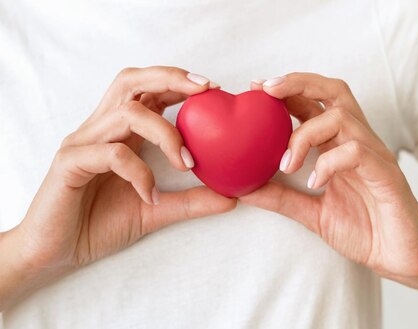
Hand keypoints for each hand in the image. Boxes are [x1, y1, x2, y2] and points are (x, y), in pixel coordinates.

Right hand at [14, 67, 234, 280]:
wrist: (57, 254)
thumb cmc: (100, 224)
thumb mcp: (156, 210)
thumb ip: (191, 201)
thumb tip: (232, 197)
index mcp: (118, 132)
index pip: (147, 90)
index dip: (178, 81)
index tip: (213, 89)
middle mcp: (100, 129)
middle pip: (130, 81)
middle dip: (170, 78)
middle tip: (205, 90)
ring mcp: (82, 143)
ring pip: (127, 114)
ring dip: (165, 134)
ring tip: (187, 162)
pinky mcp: (70, 163)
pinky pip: (111, 154)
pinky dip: (139, 172)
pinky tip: (150, 195)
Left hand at [242, 73, 417, 286]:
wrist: (401, 257)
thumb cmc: (364, 230)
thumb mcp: (312, 213)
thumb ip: (281, 198)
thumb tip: (243, 189)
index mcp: (341, 145)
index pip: (316, 103)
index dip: (287, 89)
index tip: (256, 88)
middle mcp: (359, 142)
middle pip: (335, 92)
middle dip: (298, 83)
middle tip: (266, 90)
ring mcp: (374, 156)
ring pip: (341, 118)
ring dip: (305, 135)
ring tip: (287, 165)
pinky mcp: (386, 174)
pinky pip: (356, 152)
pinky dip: (329, 163)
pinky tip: (314, 184)